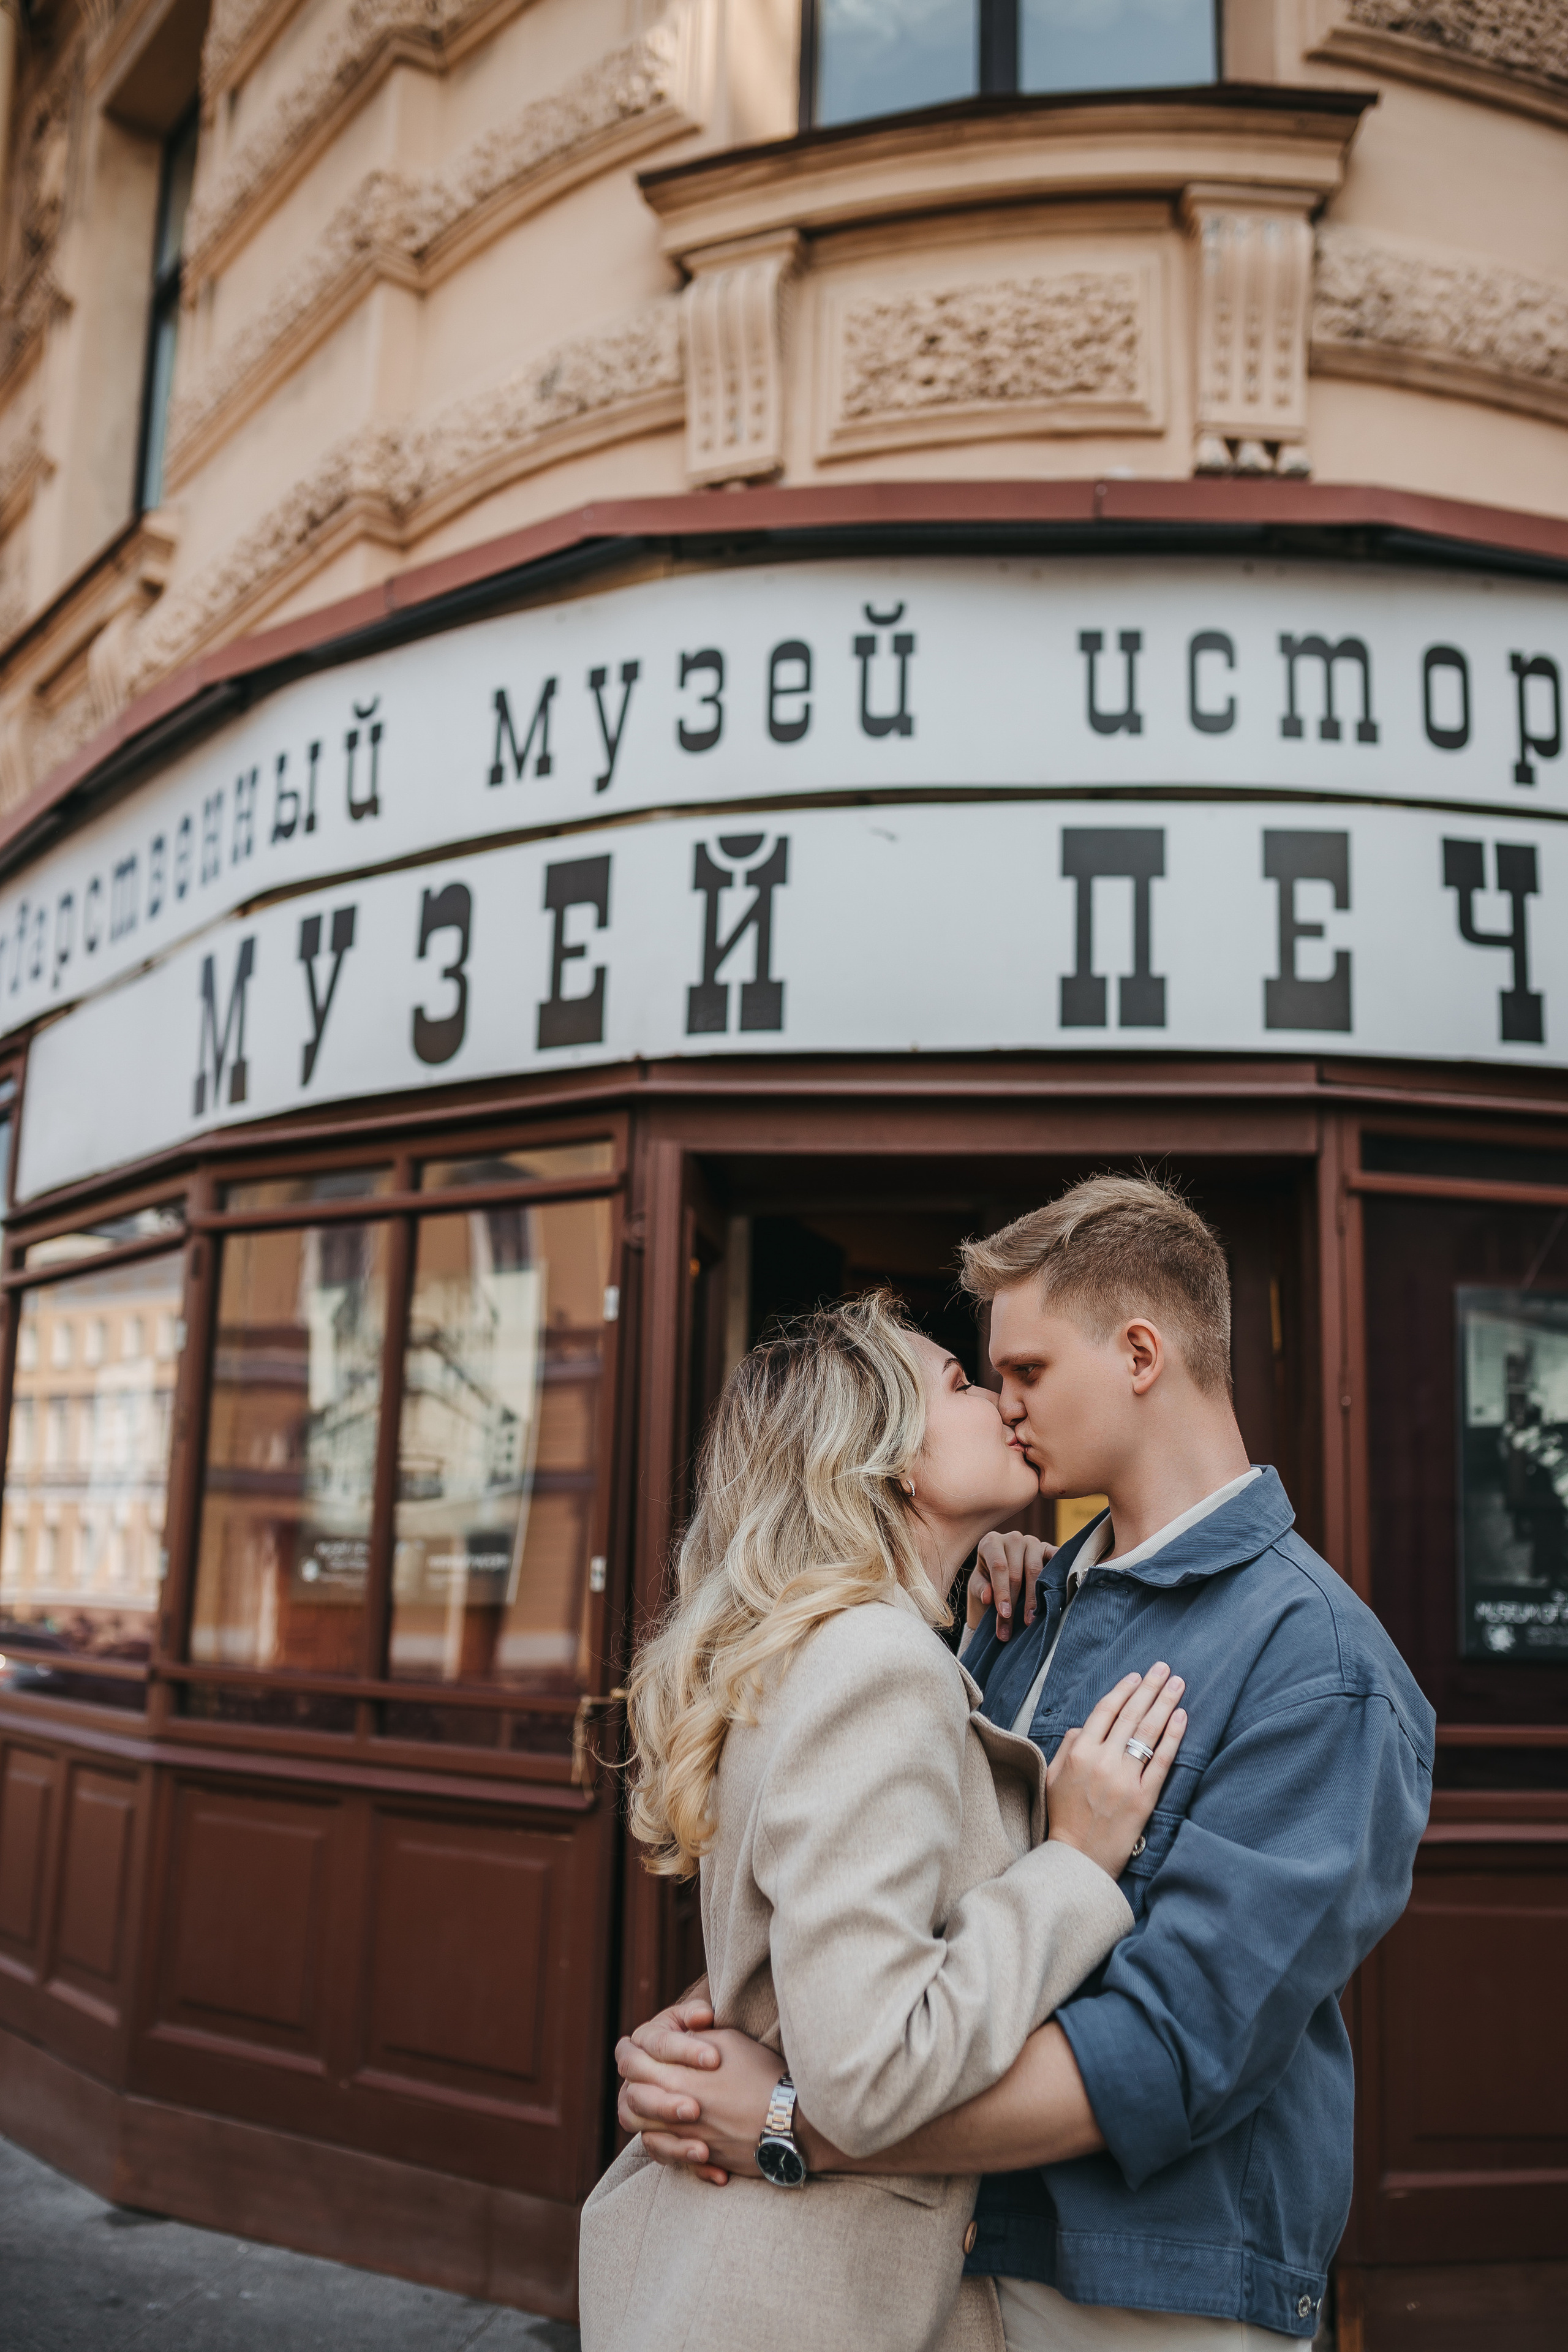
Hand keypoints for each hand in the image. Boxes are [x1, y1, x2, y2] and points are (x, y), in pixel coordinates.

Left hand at [617, 2018, 782, 2183]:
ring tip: (653, 2106)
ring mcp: (686, 2139)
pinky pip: (667, 2156)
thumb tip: (674, 2039)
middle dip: (631, 2088)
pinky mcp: (702, 2158)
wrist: (790, 2120)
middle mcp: (673, 2112)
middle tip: (639, 2077)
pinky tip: (672, 2134)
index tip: (634, 2048)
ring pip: (643, 2132)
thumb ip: (690, 2039)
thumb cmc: (760, 2073)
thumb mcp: (726, 2041)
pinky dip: (665, 2146)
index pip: (631, 2064)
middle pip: (630, 2103)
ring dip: (644, 2118)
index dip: (629, 2053)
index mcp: (676, 2077)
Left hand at [968, 1530, 1054, 1640]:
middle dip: (1015, 1603)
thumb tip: (988, 1597)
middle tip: (1013, 1628)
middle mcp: (1013, 1538)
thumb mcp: (978, 1585)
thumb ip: (981, 1589)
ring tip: (1031, 1621)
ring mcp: (1033, 1542)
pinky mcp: (1050, 1549)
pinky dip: (1055, 1581)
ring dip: (1034, 1599)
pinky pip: (1055, 1564)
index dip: (1002, 1592)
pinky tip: (1054, 1599)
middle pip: (1017, 1573)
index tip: (1004, 1614)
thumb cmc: (987, 1581)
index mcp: (991, 1542)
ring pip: (1036, 1571)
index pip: (999, 1567)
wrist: (1004, 1577)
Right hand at [1044, 1663, 1186, 1878]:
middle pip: (1131, 1715)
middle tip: (1164, 1669)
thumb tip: (1085, 1725)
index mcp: (1078, 1752)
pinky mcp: (1144, 1798)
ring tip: (1178, 1684)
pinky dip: (1172, 1737)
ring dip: (1165, 1703)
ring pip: (1148, 1732)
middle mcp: (1102, 1760)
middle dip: (1150, 1688)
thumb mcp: (1052, 1776)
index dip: (1123, 1690)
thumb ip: (1067, 1746)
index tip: (1137, 1676)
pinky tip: (1182, 1717)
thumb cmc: (1062, 1818)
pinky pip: (1162, 1761)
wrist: (1077, 1860)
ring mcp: (1124, 1778)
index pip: (1105, 1711)